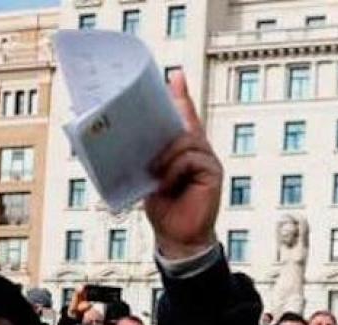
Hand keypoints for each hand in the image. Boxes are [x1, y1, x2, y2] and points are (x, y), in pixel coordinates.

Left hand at [144, 70, 222, 261]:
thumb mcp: (150, 176)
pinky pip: (191, 157)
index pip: (184, 117)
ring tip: (154, 170)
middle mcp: (198, 150)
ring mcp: (207, 160)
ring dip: (166, 153)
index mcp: (183, 149)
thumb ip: (147, 156)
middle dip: (171, 116)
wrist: (176, 236)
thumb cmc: (163, 207)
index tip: (176, 75)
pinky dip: (174, 168)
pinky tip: (165, 181)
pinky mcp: (212, 172)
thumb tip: (124, 139)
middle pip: (185, 124)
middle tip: (151, 112)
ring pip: (186, 140)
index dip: (181, 96)